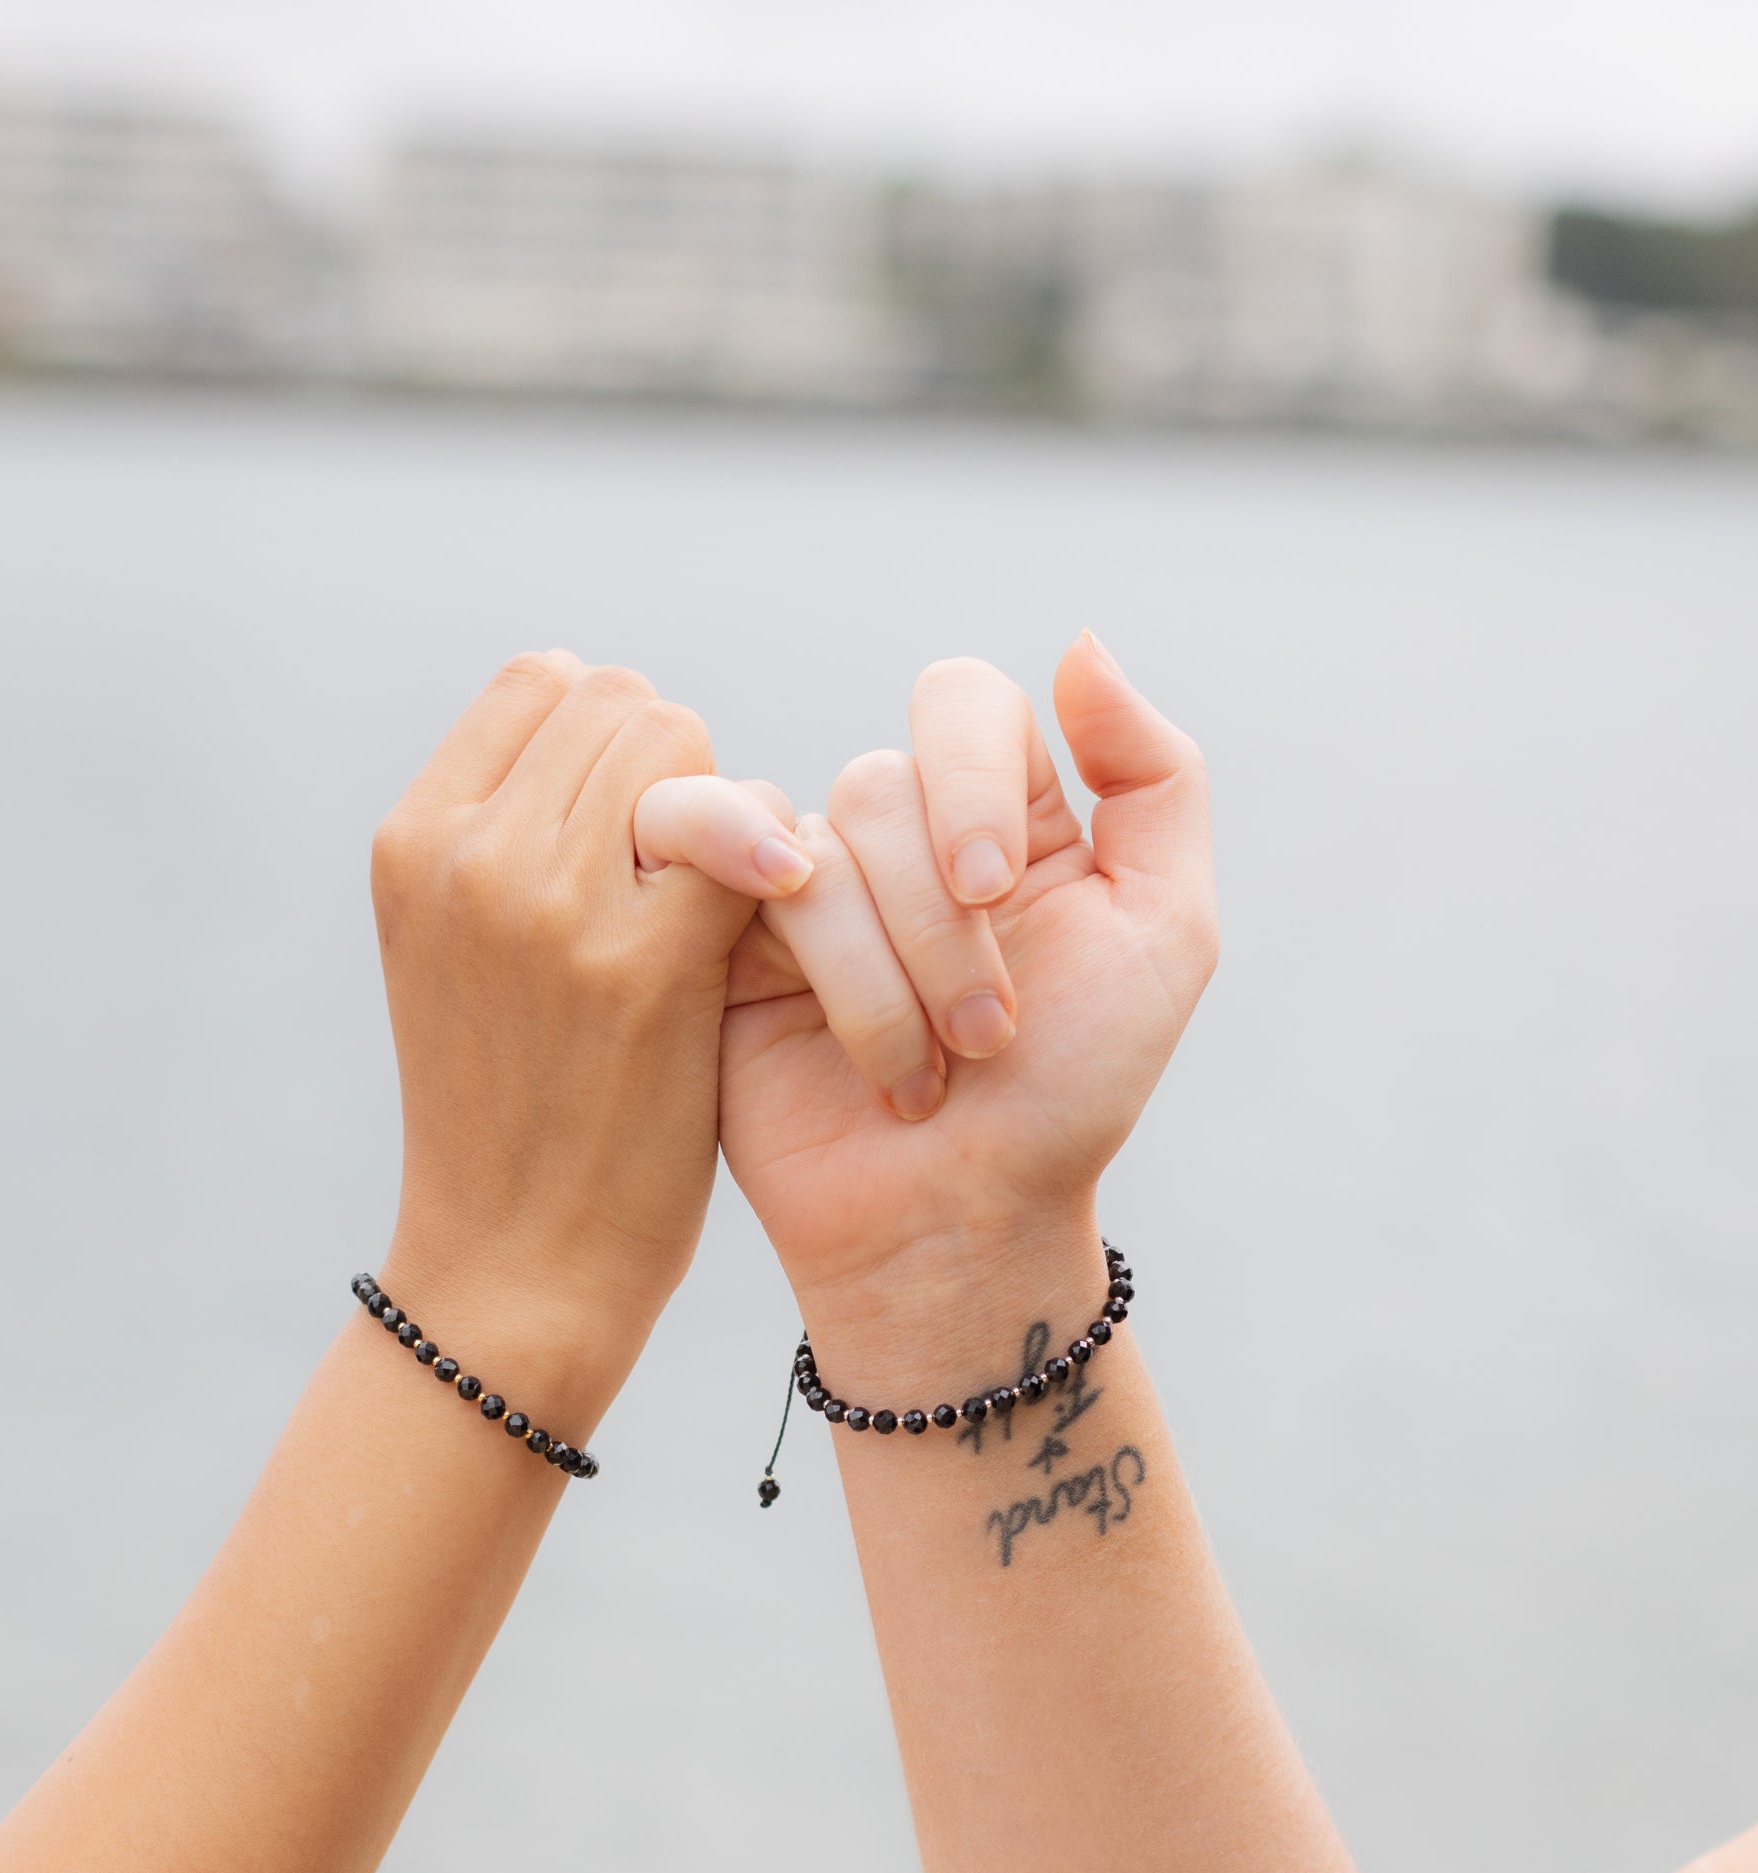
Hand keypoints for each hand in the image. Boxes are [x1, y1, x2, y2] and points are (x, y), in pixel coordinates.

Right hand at [372, 651, 803, 1393]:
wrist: (512, 1263)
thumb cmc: (510, 1106)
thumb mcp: (455, 949)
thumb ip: (508, 833)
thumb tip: (617, 726)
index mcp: (410, 838)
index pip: (541, 680)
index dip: (608, 741)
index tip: (632, 827)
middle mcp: (462, 852)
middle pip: (623, 701)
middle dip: (675, 772)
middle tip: (687, 877)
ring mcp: (543, 901)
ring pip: (683, 744)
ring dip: (725, 811)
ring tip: (718, 907)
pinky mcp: (638, 962)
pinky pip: (736, 828)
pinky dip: (772, 853)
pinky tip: (782, 904)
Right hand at [719, 633, 1215, 1328]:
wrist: (958, 1226)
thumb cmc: (1068, 1097)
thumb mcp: (1163, 934)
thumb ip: (1153, 778)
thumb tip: (1076, 645)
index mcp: (1002, 815)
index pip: (962, 703)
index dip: (968, 776)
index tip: (994, 886)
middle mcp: (898, 839)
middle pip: (880, 785)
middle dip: (937, 928)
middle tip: (984, 1039)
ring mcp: (803, 886)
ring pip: (809, 846)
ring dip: (877, 981)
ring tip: (917, 1081)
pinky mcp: (723, 940)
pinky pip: (710, 863)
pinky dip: (765, 920)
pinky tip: (785, 991)